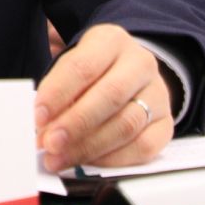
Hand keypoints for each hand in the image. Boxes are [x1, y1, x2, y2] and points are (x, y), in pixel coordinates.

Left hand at [34, 23, 173, 171]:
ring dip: (89, 147)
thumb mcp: (73, 67)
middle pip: (110, 95)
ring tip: (61, 159)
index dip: (58, 93)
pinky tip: (90, 164)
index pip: (83, 66)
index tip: (38, 117)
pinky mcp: (167, 124)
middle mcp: (140, 63)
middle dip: (75, 124)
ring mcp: (158, 93)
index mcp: (112, 40)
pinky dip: (114, 160)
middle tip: (49, 143)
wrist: (130, 74)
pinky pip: (144, 147)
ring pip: (127, 124)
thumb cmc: (93, 72)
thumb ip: (58, 92)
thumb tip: (41, 127)